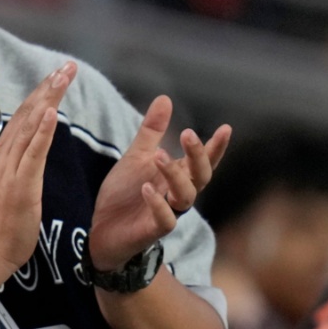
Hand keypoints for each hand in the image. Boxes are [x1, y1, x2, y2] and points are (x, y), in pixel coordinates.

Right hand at [0, 62, 75, 272]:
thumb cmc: (0, 227)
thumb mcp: (8, 188)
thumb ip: (16, 167)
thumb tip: (25, 152)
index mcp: (1, 158)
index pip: (22, 119)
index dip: (40, 95)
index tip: (56, 77)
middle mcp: (3, 157)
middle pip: (27, 114)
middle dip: (47, 88)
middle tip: (66, 67)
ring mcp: (10, 170)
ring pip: (30, 126)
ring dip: (48, 99)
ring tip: (62, 77)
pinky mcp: (21, 185)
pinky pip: (33, 153)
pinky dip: (42, 131)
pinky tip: (52, 112)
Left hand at [89, 95, 229, 270]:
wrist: (101, 228)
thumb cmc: (124, 193)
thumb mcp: (137, 157)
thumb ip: (152, 131)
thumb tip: (165, 98)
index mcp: (177, 176)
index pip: (202, 161)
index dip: (216, 147)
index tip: (226, 128)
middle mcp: (177, 194)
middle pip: (200, 177)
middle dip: (197, 156)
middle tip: (187, 133)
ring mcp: (167, 213)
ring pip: (186, 196)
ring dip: (174, 174)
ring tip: (158, 156)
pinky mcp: (152, 231)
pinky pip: (165, 220)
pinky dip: (158, 204)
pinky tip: (147, 188)